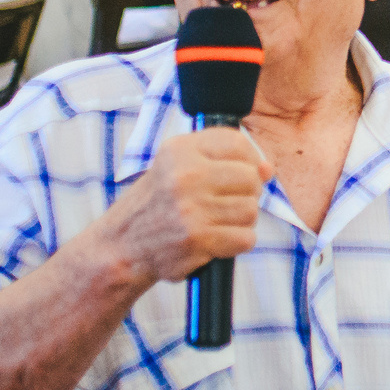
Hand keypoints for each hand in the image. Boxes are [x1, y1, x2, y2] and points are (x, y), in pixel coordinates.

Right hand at [94, 128, 270, 286]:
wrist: (122, 246)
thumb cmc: (158, 203)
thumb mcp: (178, 167)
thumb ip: (222, 160)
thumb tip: (268, 169)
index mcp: (179, 150)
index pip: (237, 143)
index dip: (250, 160)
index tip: (241, 173)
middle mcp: (184, 176)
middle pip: (250, 178)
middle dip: (246, 193)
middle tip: (225, 203)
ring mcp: (190, 209)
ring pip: (251, 210)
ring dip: (240, 220)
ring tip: (217, 222)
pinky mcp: (197, 240)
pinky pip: (245, 238)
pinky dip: (236, 242)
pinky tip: (217, 240)